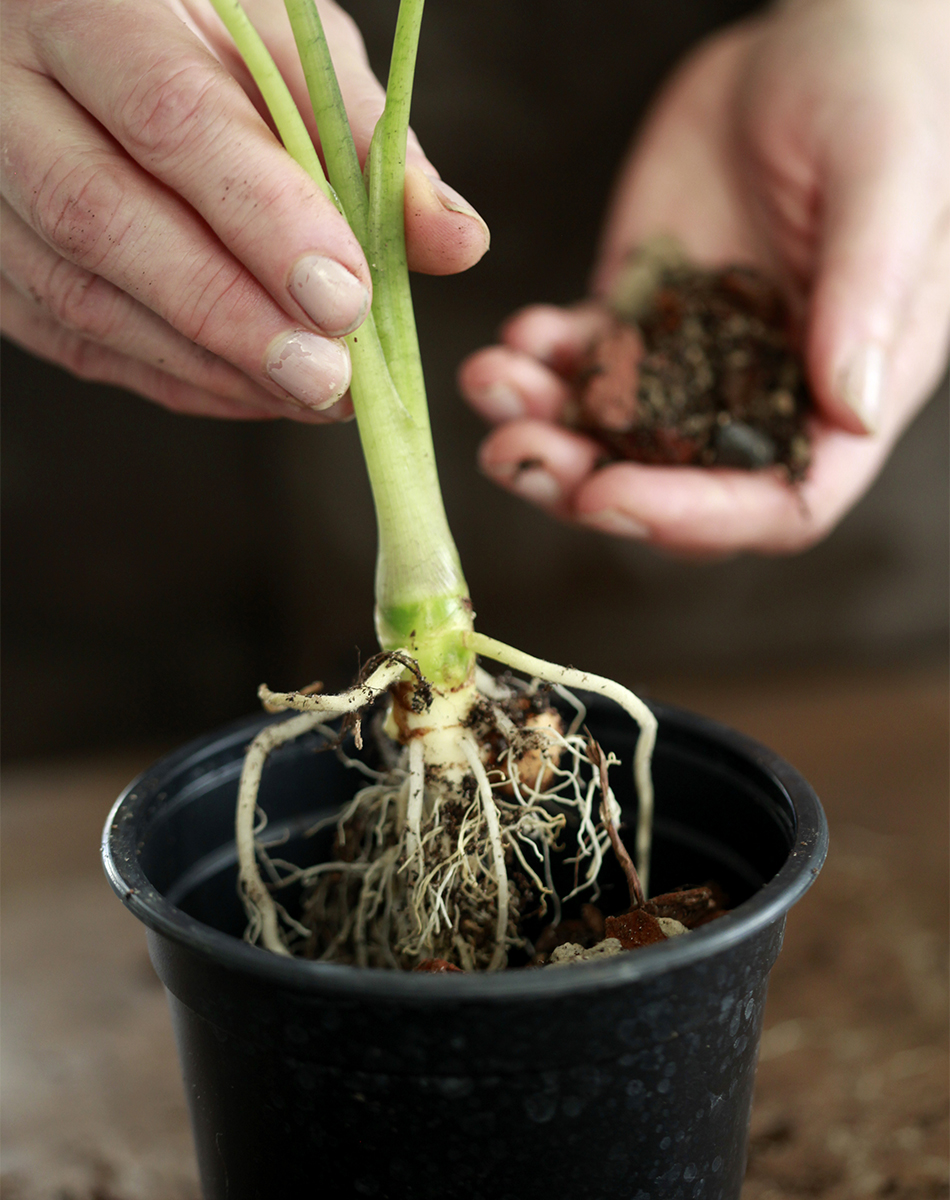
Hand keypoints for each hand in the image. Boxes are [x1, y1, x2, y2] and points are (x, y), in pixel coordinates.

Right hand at [1, 0, 488, 419]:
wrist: (79, 41)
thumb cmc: (195, 30)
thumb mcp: (286, 43)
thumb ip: (365, 138)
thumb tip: (457, 243)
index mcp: (85, 5)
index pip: (169, 115)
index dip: (262, 216)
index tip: (345, 296)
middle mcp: (8, 96)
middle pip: (105, 220)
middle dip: (230, 314)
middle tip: (327, 377)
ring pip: (84, 298)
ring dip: (213, 364)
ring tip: (314, 396)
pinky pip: (78, 341)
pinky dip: (179, 379)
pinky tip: (258, 393)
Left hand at [459, 0, 949, 553]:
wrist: (813, 39)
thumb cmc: (882, 97)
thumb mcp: (888, 179)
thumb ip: (869, 293)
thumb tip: (851, 413)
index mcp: (840, 393)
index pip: (777, 504)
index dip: (694, 517)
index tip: (608, 495)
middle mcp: (762, 396)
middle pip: (673, 487)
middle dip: (585, 482)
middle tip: (512, 452)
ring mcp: (693, 361)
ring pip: (610, 435)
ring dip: (543, 428)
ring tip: (491, 382)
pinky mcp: (640, 315)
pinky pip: (580, 362)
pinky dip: (538, 361)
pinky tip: (515, 335)